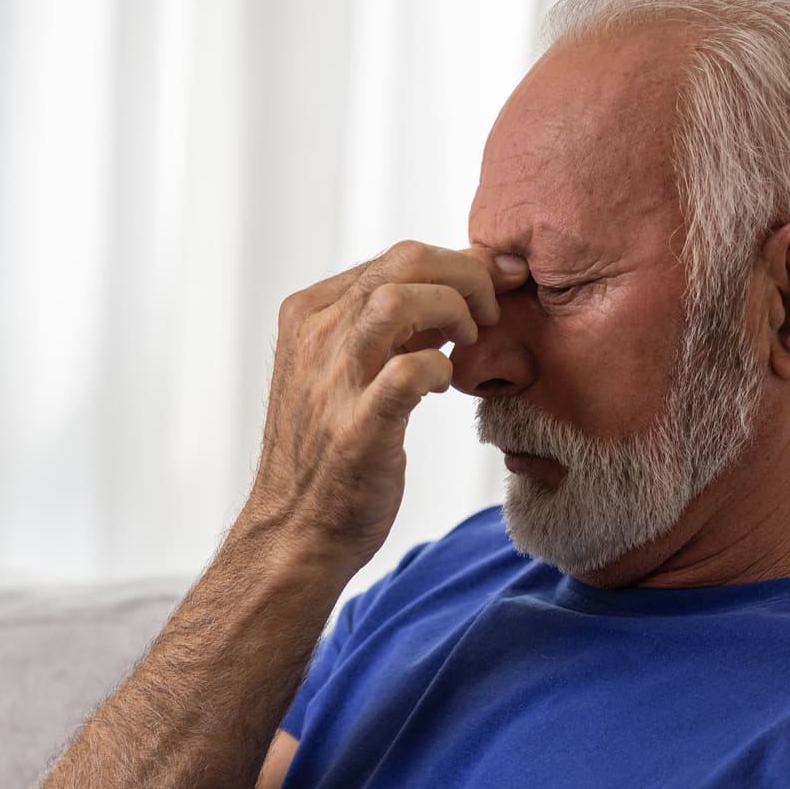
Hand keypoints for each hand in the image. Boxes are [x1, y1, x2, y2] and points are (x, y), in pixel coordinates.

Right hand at [242, 240, 527, 574]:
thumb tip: (460, 286)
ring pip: (400, 299)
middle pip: (404, 262)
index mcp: (309, 314)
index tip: (493, 287)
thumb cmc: (330, 452)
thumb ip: (393, 328)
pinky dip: (440, 368)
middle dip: (467, 277)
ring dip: (454, 310)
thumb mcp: (349, 369)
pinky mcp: (357, 427)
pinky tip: (445, 386)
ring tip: (471, 340)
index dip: (457, 264)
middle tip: (489, 313)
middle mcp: (315, 337)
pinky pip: (408, 370)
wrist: (296, 531)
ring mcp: (332, 381)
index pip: (395, 258)